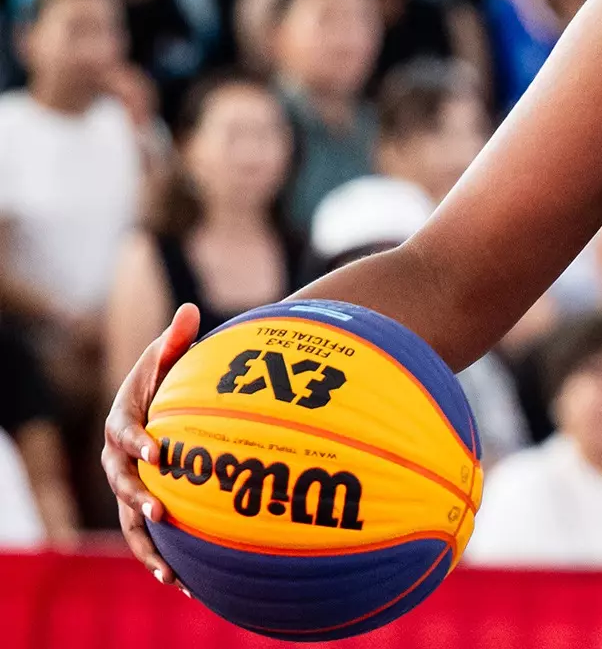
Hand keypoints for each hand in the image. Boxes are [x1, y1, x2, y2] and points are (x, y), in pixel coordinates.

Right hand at [100, 303, 200, 586]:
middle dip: (137, 499)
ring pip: (128, 522)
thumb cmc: (164, 379)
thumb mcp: (167, 357)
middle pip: (121, 483)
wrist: (159, 405)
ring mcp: (126, 488)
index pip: (124, 434)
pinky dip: (163, 560)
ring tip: (169, 571)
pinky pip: (147, 539)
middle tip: (159, 512)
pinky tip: (186, 585)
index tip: (158, 452)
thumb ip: (176, 339)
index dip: (138, 443)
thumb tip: (189, 310)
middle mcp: (117, 460)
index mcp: (121, 422)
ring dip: (146, 546)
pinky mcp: (142, 508)